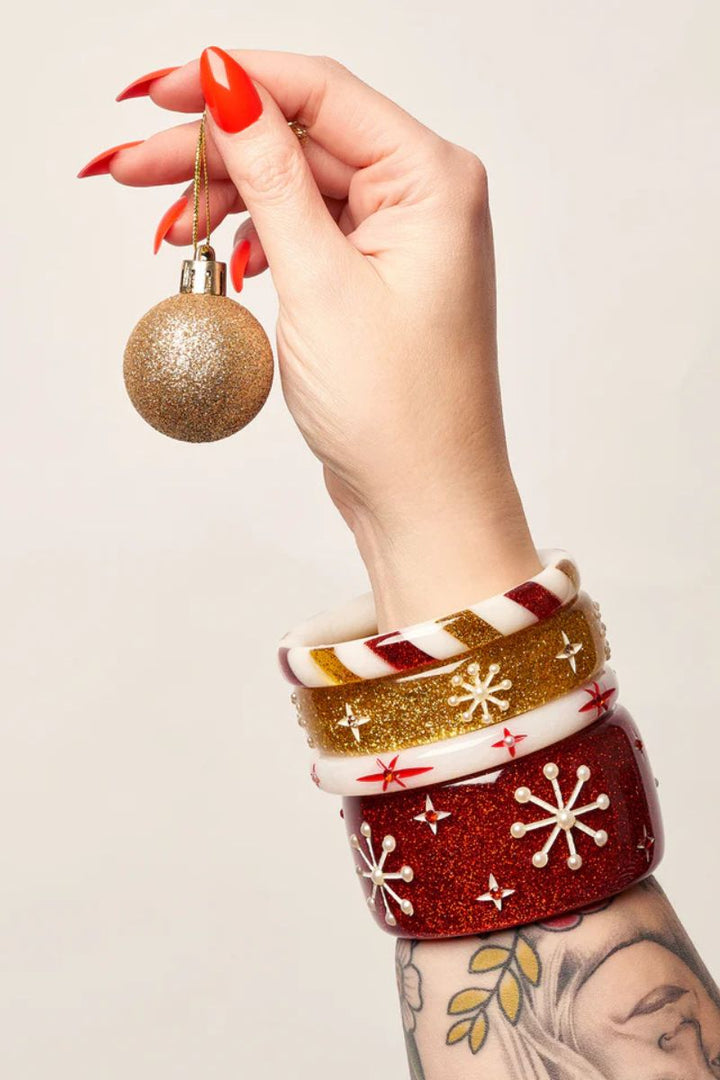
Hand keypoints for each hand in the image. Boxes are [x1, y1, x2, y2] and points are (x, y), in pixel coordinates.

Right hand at [86, 48, 540, 626]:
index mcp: (433, 180)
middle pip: (302, 141)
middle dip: (215, 153)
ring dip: (230, 203)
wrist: (425, 501)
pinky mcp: (376, 280)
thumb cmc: (397, 411)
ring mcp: (401, 242)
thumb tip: (229, 90)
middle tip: (133, 170)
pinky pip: (307, 234)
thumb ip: (273, 179)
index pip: (323, 94)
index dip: (236, 82)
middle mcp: (425, 200)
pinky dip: (260, 242)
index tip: (160, 91)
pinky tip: (229, 262)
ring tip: (171, 232)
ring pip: (298, 190)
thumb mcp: (320, 282)